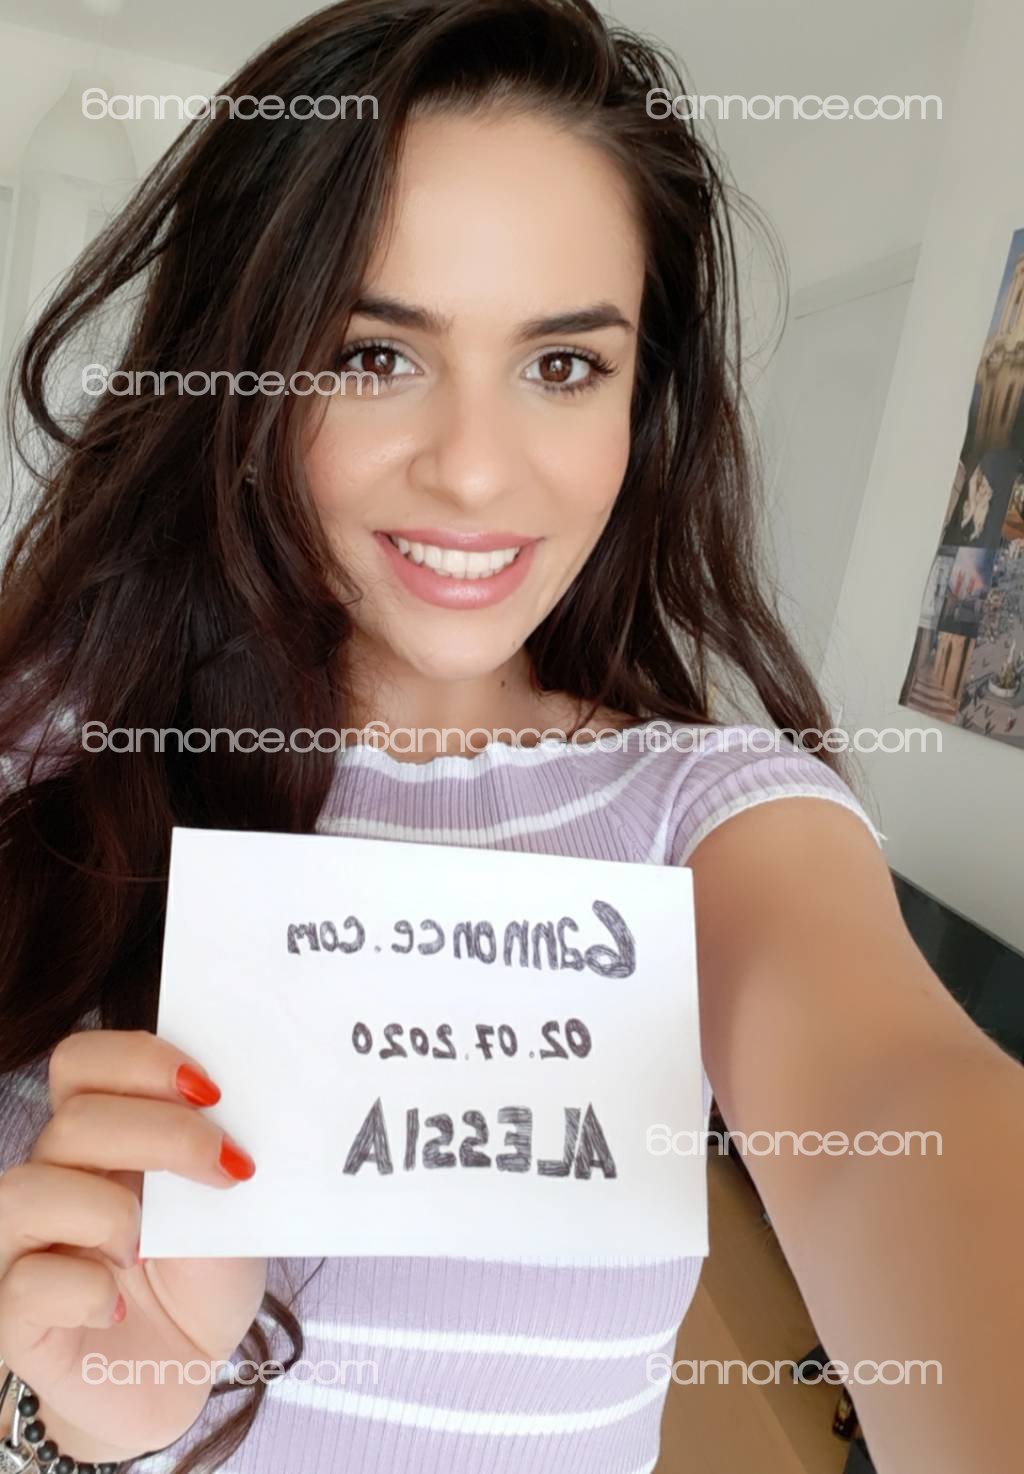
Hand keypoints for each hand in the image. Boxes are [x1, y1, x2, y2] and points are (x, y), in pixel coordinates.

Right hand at [0, 1029, 266, 1460]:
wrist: (187, 1371)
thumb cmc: (201, 1277)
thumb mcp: (230, 1205)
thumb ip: (218, 1155)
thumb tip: (240, 1107)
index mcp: (100, 1136)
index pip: (82, 1061)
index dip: (142, 1060)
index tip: (213, 1091)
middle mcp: (52, 1179)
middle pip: (73, 1120)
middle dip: (162, 1134)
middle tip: (226, 1169)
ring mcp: (23, 1247)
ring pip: (26, 1191)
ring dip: (108, 1210)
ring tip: (148, 1246)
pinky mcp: (14, 1318)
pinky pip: (25, 1284)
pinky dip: (85, 1289)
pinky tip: (118, 1305)